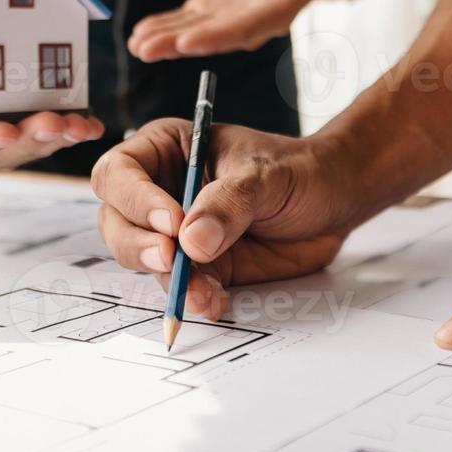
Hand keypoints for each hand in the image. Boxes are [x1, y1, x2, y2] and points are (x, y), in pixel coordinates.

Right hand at [90, 119, 352, 316]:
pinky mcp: (199, 266)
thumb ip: (229, 203)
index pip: (120, 172)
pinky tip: (214, 301)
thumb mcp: (264, 175)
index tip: (171, 222)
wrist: (333, 201)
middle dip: (139, 245)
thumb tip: (192, 242)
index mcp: (165, 150)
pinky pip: (181, 287)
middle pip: (118, 222)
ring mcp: (177, 233)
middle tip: (171, 259)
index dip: (136, 199)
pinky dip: (194, 298)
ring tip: (203, 290)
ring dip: (170, 280)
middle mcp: (160, 192)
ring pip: (146, 261)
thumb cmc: (297, 169)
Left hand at [126, 0, 373, 62]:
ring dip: (163, 37)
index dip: (214, 36)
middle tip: (145, 48)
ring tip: (134, 45)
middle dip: (177, 43)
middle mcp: (248, 21)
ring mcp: (229, 17)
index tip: (187, 42)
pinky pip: (186, 19)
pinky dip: (164, 24)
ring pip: (193, 30)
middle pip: (209, 35)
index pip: (241, 28)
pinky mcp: (216, 8)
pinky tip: (138, 33)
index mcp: (273, 11)